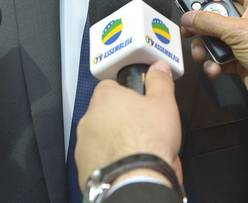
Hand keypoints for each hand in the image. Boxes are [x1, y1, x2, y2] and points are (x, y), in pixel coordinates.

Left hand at [75, 61, 181, 191]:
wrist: (136, 180)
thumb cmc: (148, 142)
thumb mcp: (164, 104)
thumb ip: (160, 81)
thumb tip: (159, 68)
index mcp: (106, 98)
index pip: (110, 86)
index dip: (126, 93)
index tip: (137, 101)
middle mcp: (89, 118)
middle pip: (104, 111)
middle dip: (119, 117)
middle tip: (140, 127)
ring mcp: (83, 143)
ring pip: (99, 135)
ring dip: (112, 139)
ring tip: (134, 149)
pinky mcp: (83, 164)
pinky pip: (95, 156)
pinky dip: (107, 158)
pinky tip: (124, 163)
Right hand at [180, 0, 247, 109]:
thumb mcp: (238, 31)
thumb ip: (210, 22)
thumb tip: (190, 17)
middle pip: (218, 11)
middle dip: (202, 20)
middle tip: (189, 23)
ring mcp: (244, 40)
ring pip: (215, 36)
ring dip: (205, 45)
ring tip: (201, 52)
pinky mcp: (240, 58)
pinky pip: (219, 55)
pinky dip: (213, 62)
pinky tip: (214, 67)